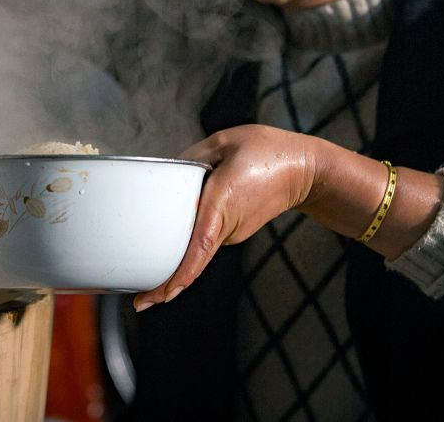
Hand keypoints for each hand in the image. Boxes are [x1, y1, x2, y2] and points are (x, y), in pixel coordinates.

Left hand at [133, 124, 318, 310]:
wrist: (305, 170)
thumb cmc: (267, 151)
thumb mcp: (225, 142)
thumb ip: (193, 157)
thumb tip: (170, 172)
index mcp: (221, 203)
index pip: (197, 248)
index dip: (178, 276)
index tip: (158, 297)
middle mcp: (226, 226)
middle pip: (190, 256)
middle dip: (166, 280)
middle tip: (139, 301)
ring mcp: (232, 233)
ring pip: (196, 246)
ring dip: (176, 254)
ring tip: (154, 268)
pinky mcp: (234, 231)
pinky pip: (206, 238)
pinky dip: (189, 241)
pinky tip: (177, 231)